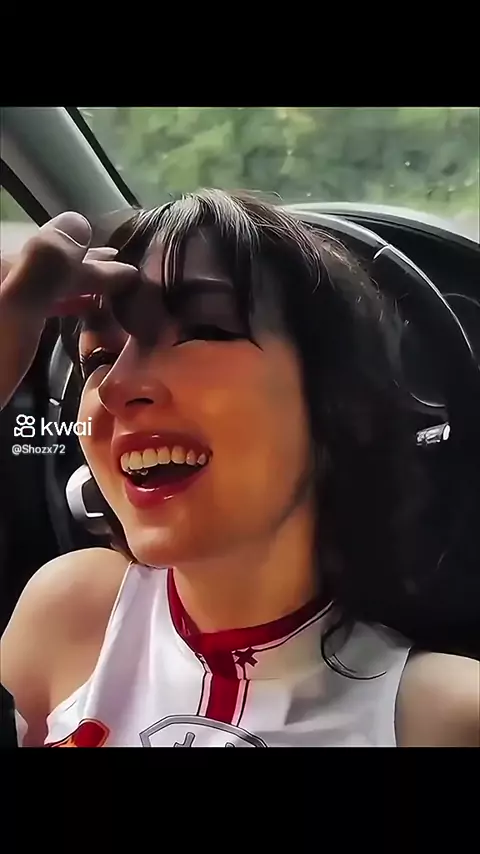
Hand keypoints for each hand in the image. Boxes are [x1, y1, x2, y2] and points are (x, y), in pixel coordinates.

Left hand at [0, 211, 138, 409]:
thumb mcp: (12, 314)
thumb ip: (43, 266)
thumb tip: (77, 223)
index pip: (46, 251)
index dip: (90, 263)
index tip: (129, 273)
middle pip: (34, 266)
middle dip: (78, 272)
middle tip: (121, 279)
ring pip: (24, 288)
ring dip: (63, 290)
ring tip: (97, 297)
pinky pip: (15, 310)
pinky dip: (40, 309)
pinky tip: (52, 317)